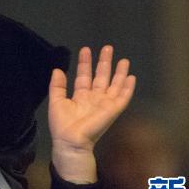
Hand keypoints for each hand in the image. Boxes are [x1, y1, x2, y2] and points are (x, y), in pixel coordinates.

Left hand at [48, 46, 135, 182]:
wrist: (70, 141)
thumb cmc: (62, 124)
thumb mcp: (56, 101)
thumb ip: (57, 86)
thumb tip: (57, 69)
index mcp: (80, 96)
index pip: (84, 76)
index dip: (85, 63)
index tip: (86, 49)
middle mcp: (94, 98)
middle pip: (101, 76)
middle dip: (105, 62)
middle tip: (108, 48)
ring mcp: (104, 103)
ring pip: (115, 84)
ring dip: (119, 72)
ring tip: (124, 59)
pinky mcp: (113, 110)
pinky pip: (123, 97)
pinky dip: (128, 88)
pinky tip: (131, 77)